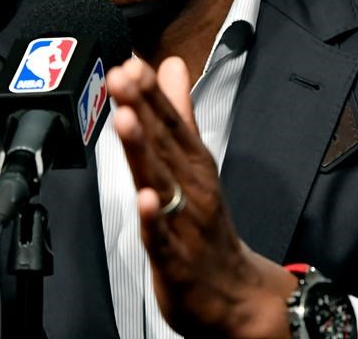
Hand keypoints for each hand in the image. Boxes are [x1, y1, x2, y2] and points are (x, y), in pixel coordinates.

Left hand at [107, 57, 295, 337]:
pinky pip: (162, 237)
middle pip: (163, 143)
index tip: (132, 63)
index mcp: (193, 163)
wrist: (235, 294)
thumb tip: (170, 66)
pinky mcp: (175, 258)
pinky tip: (145, 199)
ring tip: (127, 120)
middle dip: (141, 108)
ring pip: (161, 181)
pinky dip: (154, 219)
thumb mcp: (194, 160)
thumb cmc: (207, 222)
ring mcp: (183, 221)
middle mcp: (190, 186)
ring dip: (144, 150)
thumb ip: (178, 112)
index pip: (170, 121)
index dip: (150, 92)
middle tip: (122, 77)